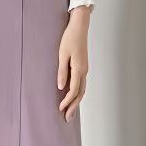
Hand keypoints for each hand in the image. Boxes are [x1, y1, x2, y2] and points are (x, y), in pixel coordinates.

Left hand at [57, 6, 91, 121]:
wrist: (79, 26)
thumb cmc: (69, 38)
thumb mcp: (62, 54)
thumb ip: (61, 71)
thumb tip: (61, 87)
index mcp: (79, 68)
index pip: (74, 90)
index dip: (67, 101)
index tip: (60, 109)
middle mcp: (84, 71)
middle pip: (80, 94)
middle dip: (73, 107)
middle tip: (67, 119)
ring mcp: (84, 69)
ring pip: (82, 90)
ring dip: (76, 102)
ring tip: (70, 113)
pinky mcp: (83, 67)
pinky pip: (81, 84)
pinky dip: (77, 94)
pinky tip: (73, 99)